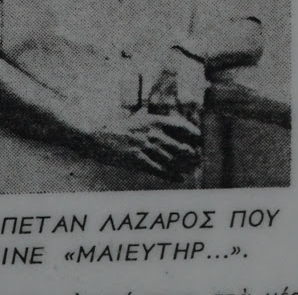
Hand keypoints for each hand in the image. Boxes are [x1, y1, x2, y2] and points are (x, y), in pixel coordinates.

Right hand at [71, 108, 200, 179]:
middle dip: (192, 155)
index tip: (199, 139)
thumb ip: (148, 120)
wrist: (98, 137)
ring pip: (173, 160)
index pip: (180, 125)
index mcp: (152, 120)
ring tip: (190, 170)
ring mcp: (145, 147)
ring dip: (184, 167)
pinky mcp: (138, 160)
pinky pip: (160, 170)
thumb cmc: (116, 128)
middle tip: (197, 160)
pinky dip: (172, 175)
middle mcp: (152, 132)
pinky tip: (179, 178)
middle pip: (180, 145)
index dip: (193, 133)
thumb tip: (157, 121)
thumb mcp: (135, 119)